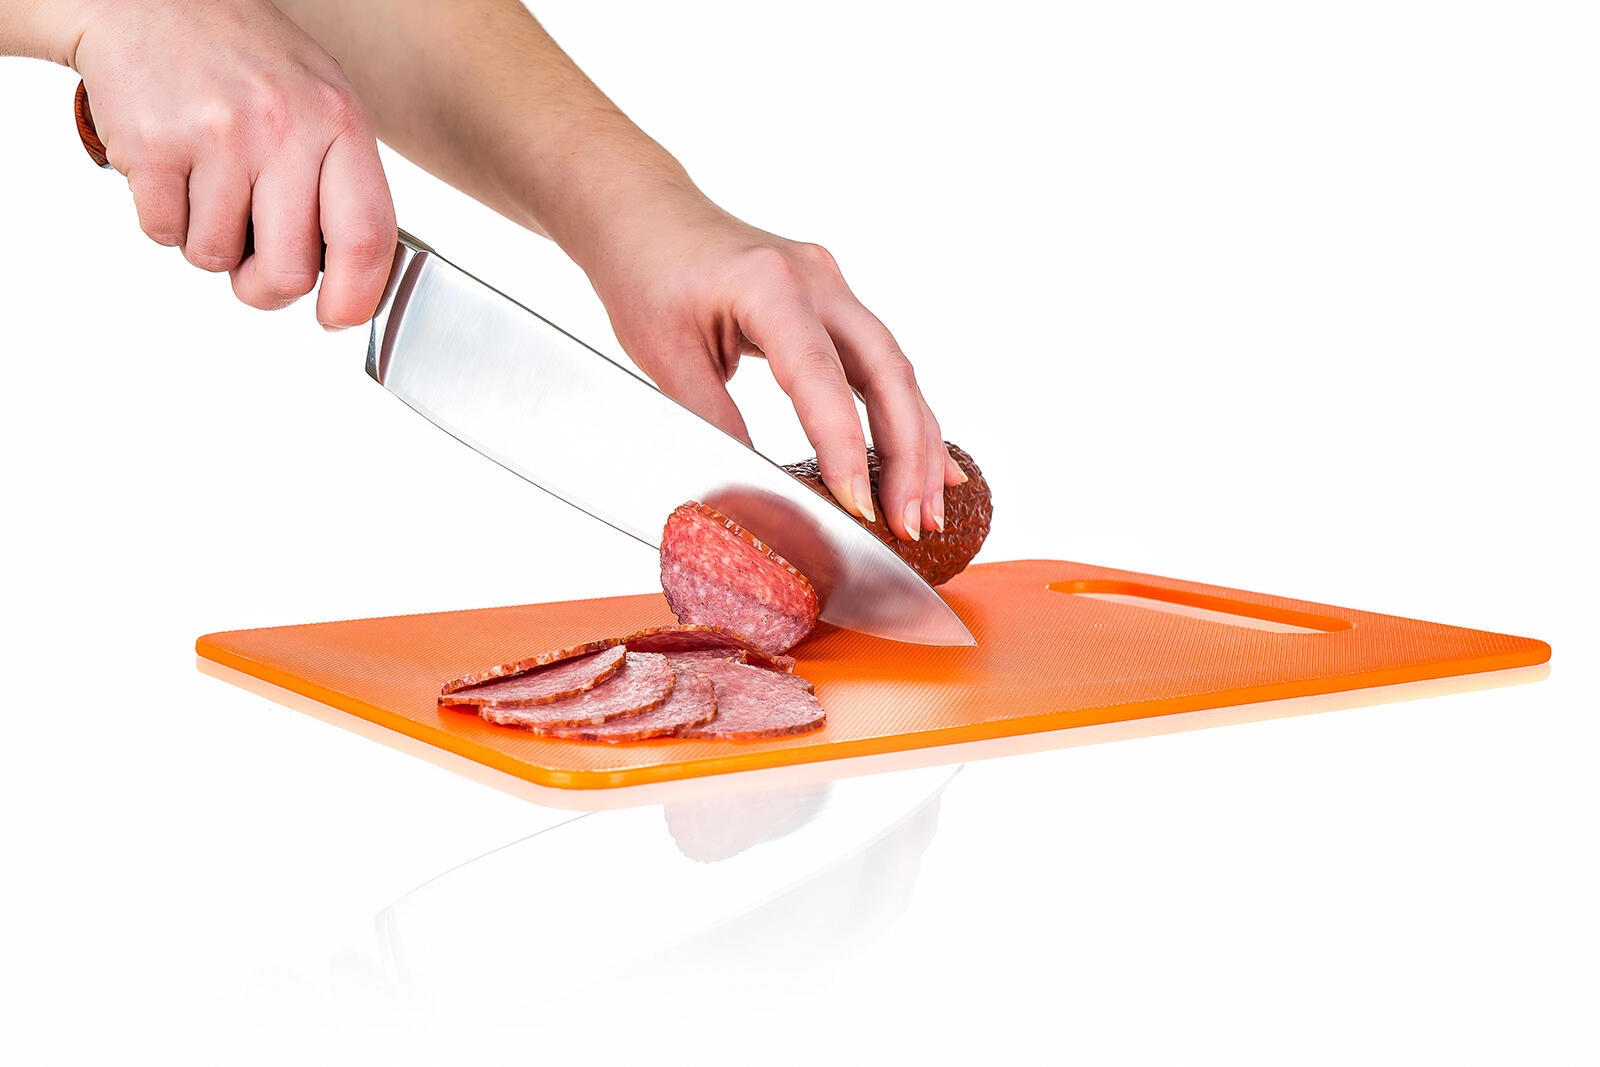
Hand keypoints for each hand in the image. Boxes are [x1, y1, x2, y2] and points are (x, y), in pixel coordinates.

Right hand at [69, 0, 395, 326]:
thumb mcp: (320, 102)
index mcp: (339, 122)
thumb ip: (341, 182)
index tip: (338, 317)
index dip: (355, 297)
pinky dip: (164, 218)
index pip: (366, 236)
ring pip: (216, 259)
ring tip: (208, 184)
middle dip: (265, 287)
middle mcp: (285, 128)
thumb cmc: (243, 59)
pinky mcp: (154, 146)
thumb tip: (351, 278)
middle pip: (287, 272)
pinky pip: (164, 234)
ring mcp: (219, 136)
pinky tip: (173, 169)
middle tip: (253, 264)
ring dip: (208, 241)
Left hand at [581, 193, 962, 541]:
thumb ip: (714, 422)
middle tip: (910, 523)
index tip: (858, 507)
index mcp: (767, 284)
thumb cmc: (646, 276)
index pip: (820, 374)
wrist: (646, 216)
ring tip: (926, 510)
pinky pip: (883, 364)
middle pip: (886, 370)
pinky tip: (929, 462)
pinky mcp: (836, 303)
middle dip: (906, 455)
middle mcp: (816, 278)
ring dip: (916, 443)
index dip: (844, 446)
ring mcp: (833, 287)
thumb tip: (756, 492)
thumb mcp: (664, 358)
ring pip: (896, 370)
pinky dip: (904, 416)